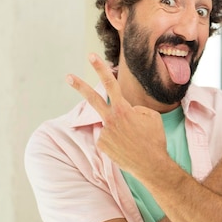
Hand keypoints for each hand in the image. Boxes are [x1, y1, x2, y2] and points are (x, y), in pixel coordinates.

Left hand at [66, 53, 168, 177]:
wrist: (151, 165)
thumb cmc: (154, 139)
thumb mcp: (151, 116)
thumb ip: (135, 108)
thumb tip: (125, 110)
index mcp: (123, 109)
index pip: (110, 84)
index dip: (101, 68)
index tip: (91, 57)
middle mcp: (110, 119)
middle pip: (92, 98)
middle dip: (79, 86)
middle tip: (68, 76)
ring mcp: (104, 133)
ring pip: (110, 124)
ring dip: (121, 130)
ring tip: (133, 141)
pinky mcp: (102, 146)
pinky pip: (109, 137)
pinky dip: (118, 140)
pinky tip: (126, 148)